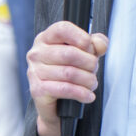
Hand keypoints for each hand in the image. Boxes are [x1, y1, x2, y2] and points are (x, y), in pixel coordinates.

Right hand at [26, 21, 107, 135]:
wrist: (56, 105)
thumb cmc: (68, 74)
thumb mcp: (84, 54)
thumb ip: (95, 44)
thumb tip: (100, 44)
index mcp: (45, 38)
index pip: (63, 29)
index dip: (81, 37)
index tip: (91, 48)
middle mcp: (37, 53)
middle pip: (69, 53)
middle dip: (89, 63)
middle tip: (94, 70)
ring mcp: (34, 71)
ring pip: (69, 73)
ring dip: (88, 80)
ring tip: (92, 84)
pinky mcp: (37, 90)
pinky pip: (65, 89)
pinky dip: (81, 93)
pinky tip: (88, 96)